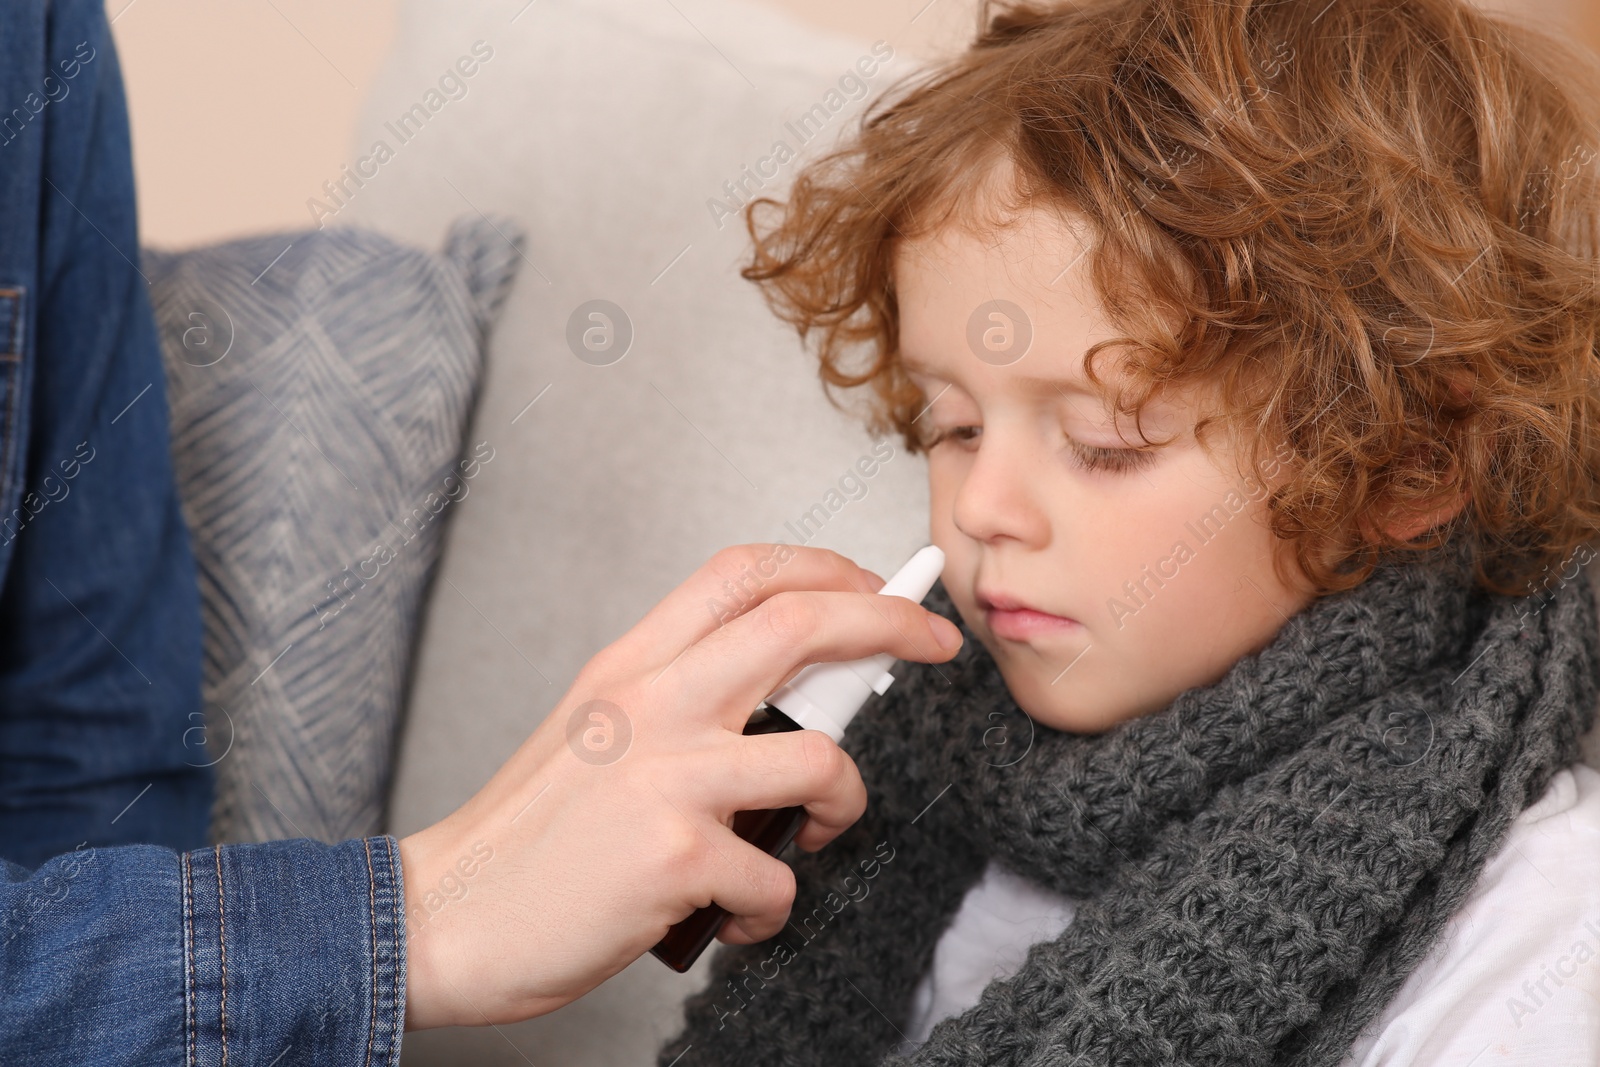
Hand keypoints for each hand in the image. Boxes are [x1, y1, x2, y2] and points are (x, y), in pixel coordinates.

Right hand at [397, 544, 963, 1028]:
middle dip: (890, 620)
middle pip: (801, 622)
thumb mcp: (596, 728)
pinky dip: (775, 907)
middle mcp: (651, 703)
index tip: (877, 587)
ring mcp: (666, 775)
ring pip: (821, 758)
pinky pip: (779, 875)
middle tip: (936, 643)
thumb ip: (677, 698)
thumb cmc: (532, 833)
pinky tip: (741, 916)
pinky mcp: (677, 856)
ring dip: (844, 803)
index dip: (827, 567)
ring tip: (811, 835)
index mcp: (630, 666)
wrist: (448, 915)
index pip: (743, 572)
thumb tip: (786, 692)